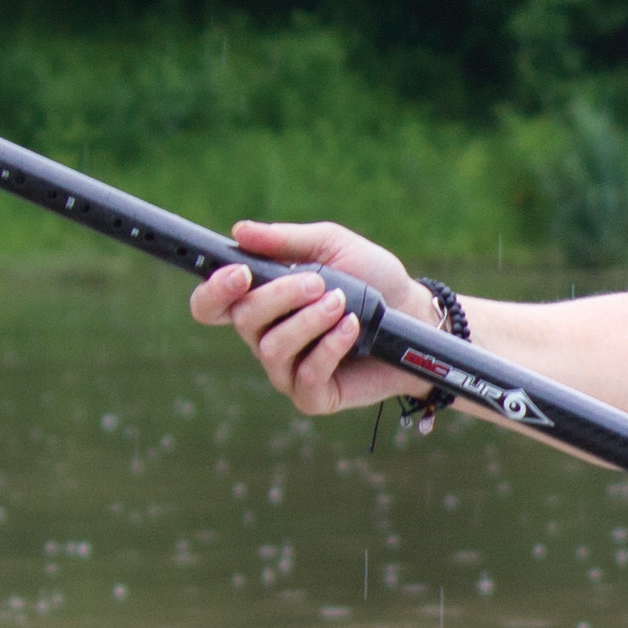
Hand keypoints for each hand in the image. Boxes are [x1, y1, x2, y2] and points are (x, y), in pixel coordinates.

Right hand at [191, 219, 426, 419]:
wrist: (416, 314)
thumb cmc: (371, 278)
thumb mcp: (331, 246)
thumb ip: (286, 240)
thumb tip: (239, 231)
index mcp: (262, 303)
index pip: (211, 306)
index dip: (213, 292)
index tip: (240, 273)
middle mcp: (266, 338)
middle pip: (242, 321)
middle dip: (279, 297)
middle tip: (318, 282)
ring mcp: (287, 371)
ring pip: (272, 349)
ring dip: (309, 321)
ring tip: (341, 303)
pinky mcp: (314, 396)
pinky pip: (306, 376)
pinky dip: (330, 346)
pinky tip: (351, 327)